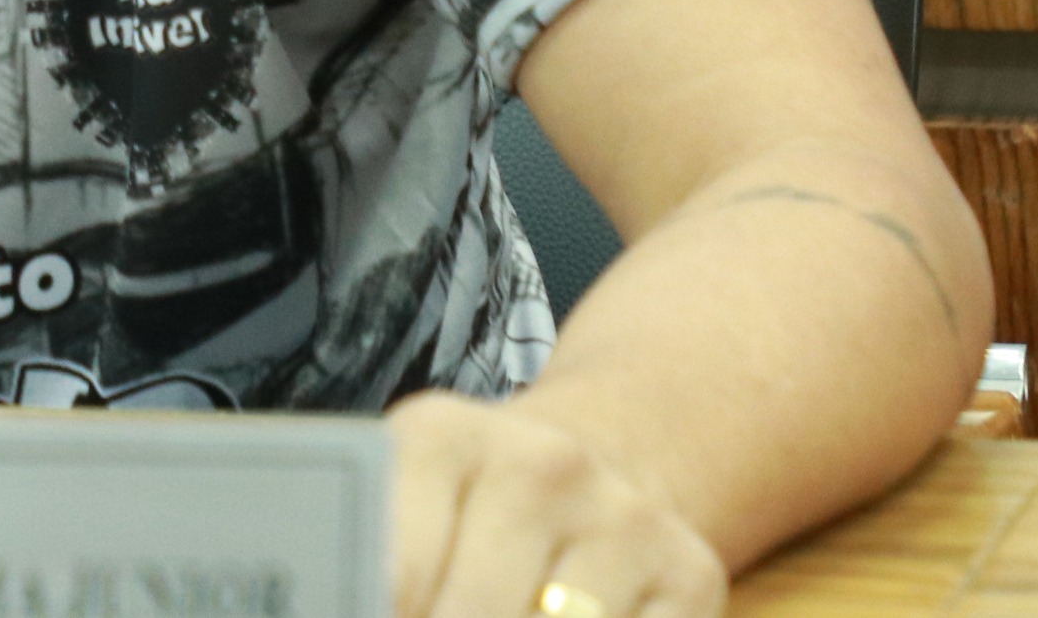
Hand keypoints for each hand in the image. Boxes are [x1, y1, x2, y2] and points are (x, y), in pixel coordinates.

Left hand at [387, 392, 725, 617]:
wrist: (598, 464)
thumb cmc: (466, 512)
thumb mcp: (397, 507)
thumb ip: (366, 564)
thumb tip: (345, 601)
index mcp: (442, 437)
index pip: (395, 578)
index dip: (375, 617)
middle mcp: (542, 463)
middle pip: (473, 617)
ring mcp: (624, 517)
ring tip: (511, 617)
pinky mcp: (692, 572)